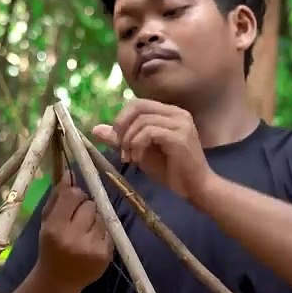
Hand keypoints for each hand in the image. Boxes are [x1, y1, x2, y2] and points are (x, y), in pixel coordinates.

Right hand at [36, 174, 112, 290]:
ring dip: (95, 220)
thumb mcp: (46, 222)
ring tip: (84, 232)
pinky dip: (102, 232)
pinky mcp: (106, 255)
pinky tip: (91, 242)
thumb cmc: (50, 247)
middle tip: (77, 220)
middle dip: (85, 207)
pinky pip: (110, 230)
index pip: (73, 195)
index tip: (71, 202)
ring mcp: (92, 247)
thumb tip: (70, 174)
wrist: (59, 281)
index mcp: (55, 228)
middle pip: (90, 204)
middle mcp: (74, 237)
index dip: (74, 195)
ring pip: (102, 216)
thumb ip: (57, 198)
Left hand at [91, 99, 211, 201]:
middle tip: (119, 147)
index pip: (138, 104)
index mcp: (170, 113)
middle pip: (138, 106)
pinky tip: (138, 160)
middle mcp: (177, 113)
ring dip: (129, 140)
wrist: (196, 188)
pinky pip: (149, 132)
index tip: (117, 141)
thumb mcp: (140, 152)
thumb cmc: (172, 172)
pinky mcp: (179, 136)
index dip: (122, 119)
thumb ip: (121, 139)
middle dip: (122, 126)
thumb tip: (96, 129)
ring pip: (142, 120)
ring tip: (130, 158)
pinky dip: (138, 145)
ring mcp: (180, 123)